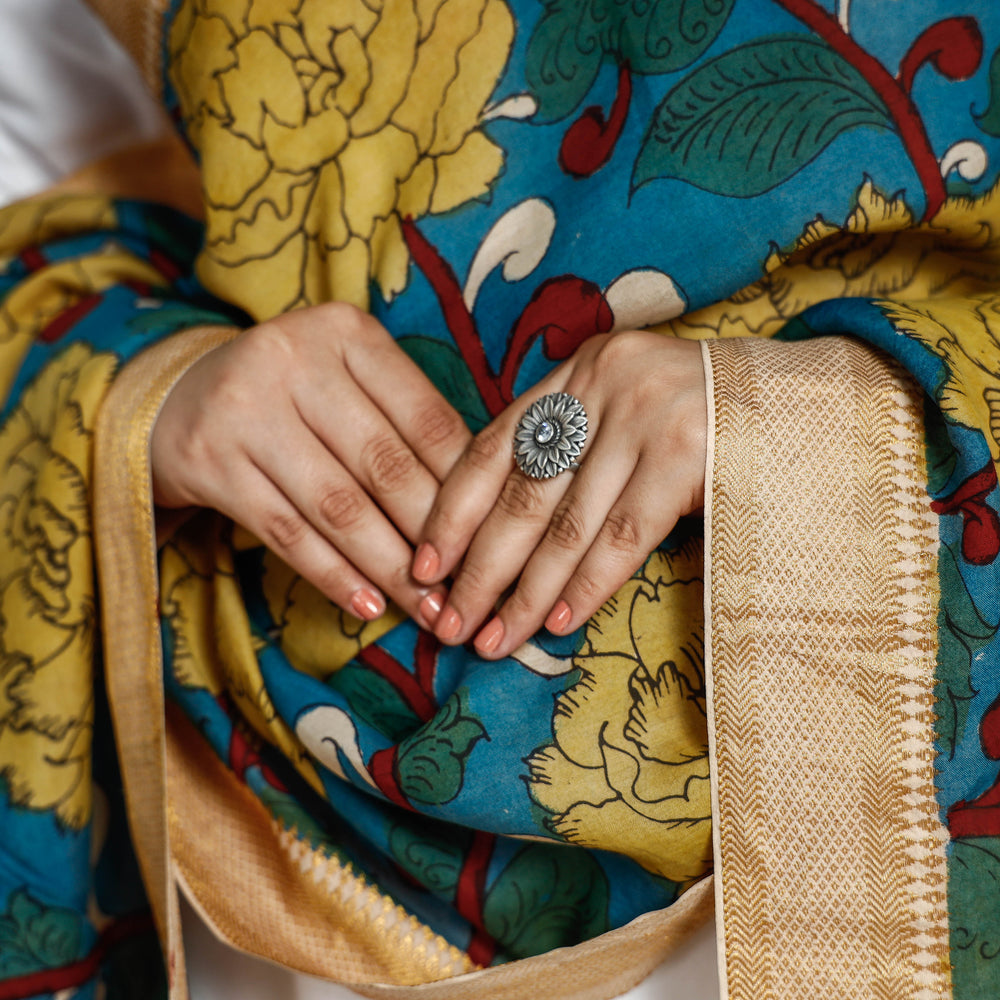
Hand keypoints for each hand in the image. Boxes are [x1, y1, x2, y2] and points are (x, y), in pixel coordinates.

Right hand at [151, 304, 470, 624]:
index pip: (426, 418)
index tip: (490, 539)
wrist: (175, 400)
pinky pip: (288, 533)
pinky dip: (334, 575)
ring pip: (339, 506)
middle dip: (433, 538)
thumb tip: (477, 506)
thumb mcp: (347, 382)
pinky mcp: (209, 461)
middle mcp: (293, 358)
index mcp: (346, 331)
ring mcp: (245, 409)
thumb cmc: (291, 397)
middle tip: (466, 590)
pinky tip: (368, 605)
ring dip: (389, 568)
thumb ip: (405, 423)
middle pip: (385, 465)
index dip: (464, 488)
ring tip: (428, 609)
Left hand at [412, 332, 706, 657]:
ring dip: (524, 592)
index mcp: (579, 370)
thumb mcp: (633, 417)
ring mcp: (646, 410)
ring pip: (565, 522)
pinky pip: (621, 535)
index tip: (423, 566)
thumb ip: (576, 451)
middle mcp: (603, 380)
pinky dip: (586, 585)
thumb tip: (505, 540)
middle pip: (519, 492)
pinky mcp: (688, 449)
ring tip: (494, 641)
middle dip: (479, 568)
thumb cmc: (714, 422)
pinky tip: (558, 623)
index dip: (450, 512)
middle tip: (449, 624)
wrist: (818, 399)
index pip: (490, 446)